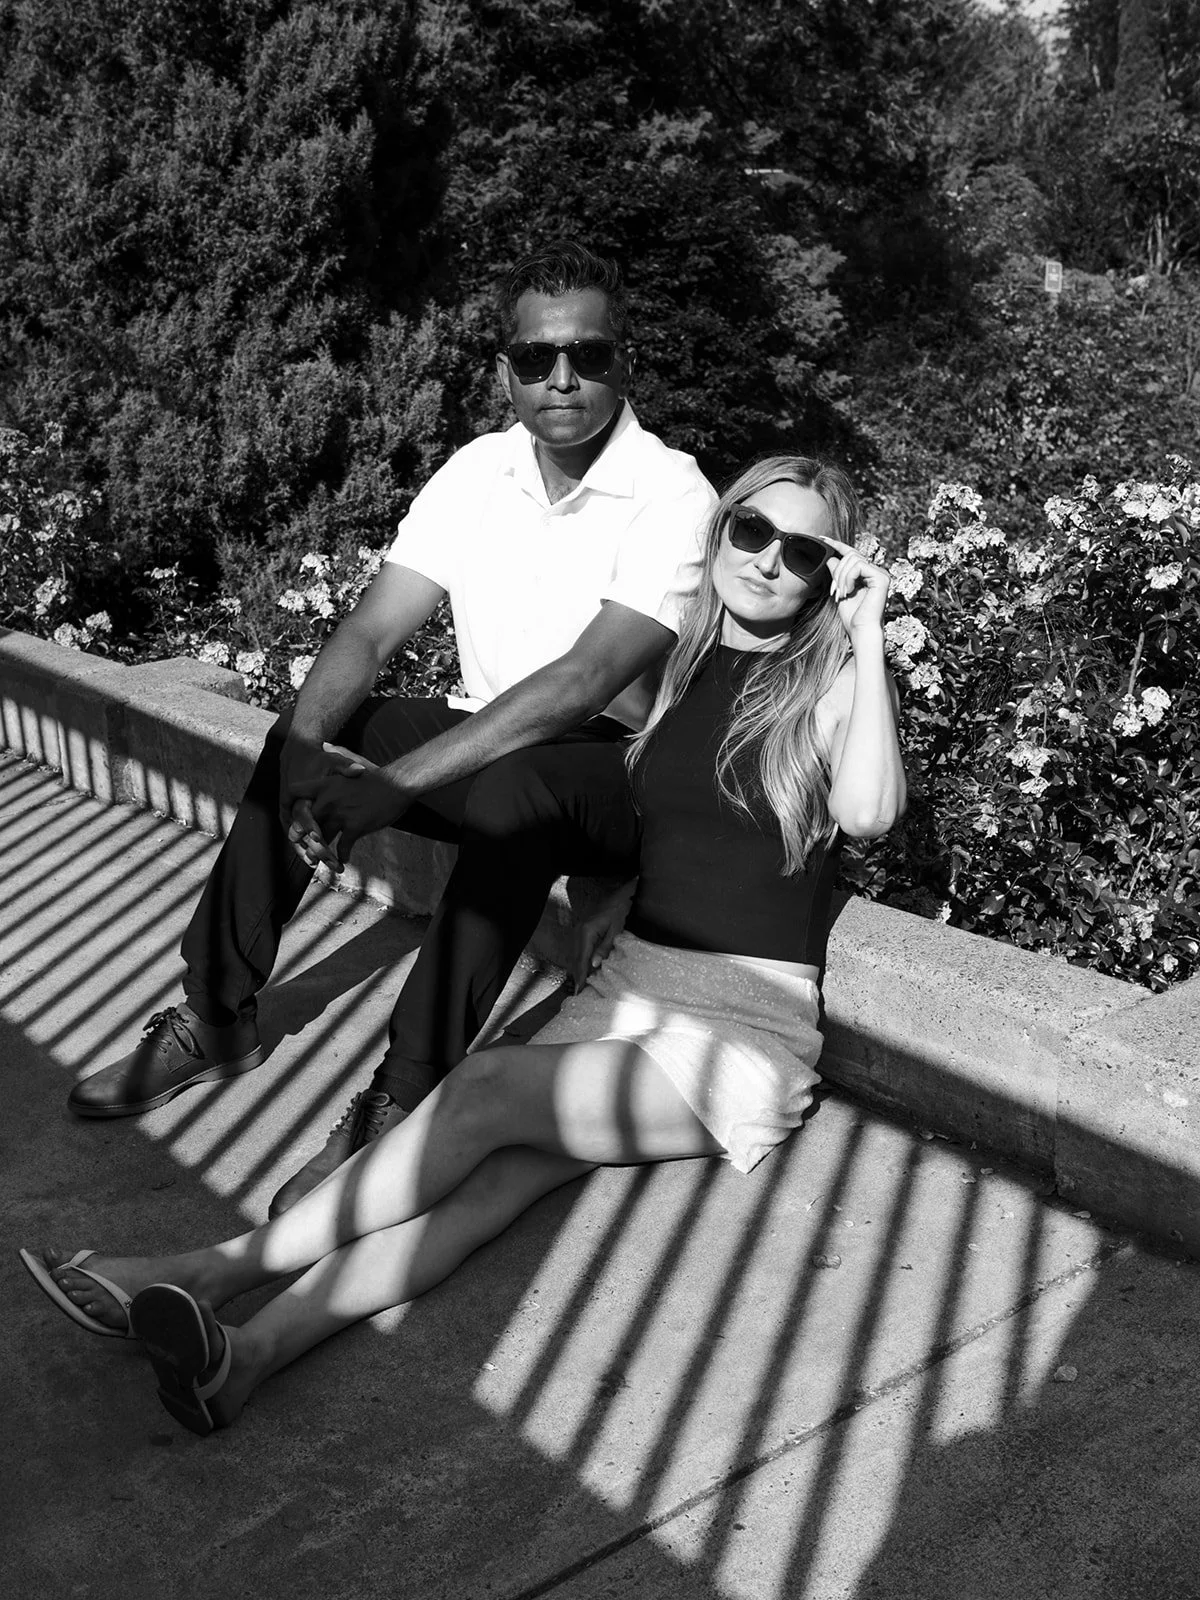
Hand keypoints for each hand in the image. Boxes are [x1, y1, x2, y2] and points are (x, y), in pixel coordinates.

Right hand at [279, 734, 340, 868]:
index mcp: (300, 794)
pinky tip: (323, 863)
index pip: (304, 815)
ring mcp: (290, 815)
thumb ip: (345, 767)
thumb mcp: (331, 760)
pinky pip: (301, 839)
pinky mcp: (292, 820)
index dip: (312, 828)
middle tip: (329, 862)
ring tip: (330, 868)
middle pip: (302, 833)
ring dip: (312, 854)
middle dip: (315, 848)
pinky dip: (310, 850)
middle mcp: (291, 806)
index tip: (321, 839)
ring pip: (299, 840)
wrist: (297, 756)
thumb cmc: (318, 760)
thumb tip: (359, 770)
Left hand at [290, 748, 410, 869]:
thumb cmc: (375, 777)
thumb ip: (335, 759)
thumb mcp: (350, 765)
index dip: (289, 803)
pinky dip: (342, 856)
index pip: (295, 790)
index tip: (293, 813)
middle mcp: (328, 799)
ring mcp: (341, 814)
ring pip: (322, 839)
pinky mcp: (355, 826)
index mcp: (324, 784)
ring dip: (322, 853)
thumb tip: (326, 745)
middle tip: (305, 849)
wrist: (398, 784)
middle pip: (305, 822)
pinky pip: (342, 847)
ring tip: (325, 860)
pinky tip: (344, 860)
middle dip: (304, 837)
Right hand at [567, 880, 635, 992]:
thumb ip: (604, 948)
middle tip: (578, 993)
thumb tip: (594, 965)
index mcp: (586, 933)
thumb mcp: (615, 931)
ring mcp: (578, 931)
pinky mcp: (581, 931)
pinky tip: (584, 969)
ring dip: (578, 969)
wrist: (618, 897)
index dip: (581, 976)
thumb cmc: (619, 912)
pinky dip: (580, 961)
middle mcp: (578, 932)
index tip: (579, 990)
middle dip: (577, 976)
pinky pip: (578, 950)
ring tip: (580, 985)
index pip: (582, 959)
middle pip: (576, 959)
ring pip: (575, 955)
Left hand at [825, 541, 890, 638]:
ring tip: (841, 594)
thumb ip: (837, 573)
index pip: (852, 553)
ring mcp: (881, 574)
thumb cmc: (852, 616)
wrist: (860, 630)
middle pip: (850, 555)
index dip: (837, 545)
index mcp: (867, 574)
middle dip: (837, 571)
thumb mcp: (839, 590)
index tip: (822, 539)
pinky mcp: (882, 578)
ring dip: (841, 577)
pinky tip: (848, 591)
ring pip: (853, 559)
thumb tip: (830, 556)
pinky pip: (858, 566)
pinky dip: (848, 578)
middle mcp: (876, 571)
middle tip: (835, 591)